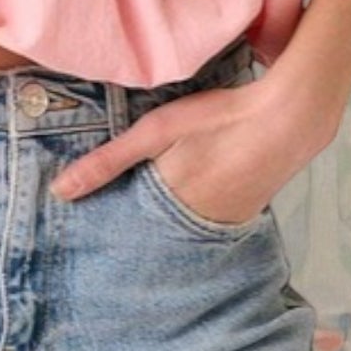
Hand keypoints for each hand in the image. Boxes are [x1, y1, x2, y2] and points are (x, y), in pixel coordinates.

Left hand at [49, 73, 317, 221]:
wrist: (290, 119)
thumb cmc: (218, 118)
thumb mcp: (156, 130)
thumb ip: (108, 161)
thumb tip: (60, 192)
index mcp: (167, 204)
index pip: (126, 228)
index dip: (108, 226)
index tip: (86, 233)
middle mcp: (195, 224)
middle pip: (154, 232)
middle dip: (135, 230)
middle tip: (109, 231)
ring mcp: (223, 224)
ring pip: (181, 229)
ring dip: (166, 223)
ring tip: (145, 215)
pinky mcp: (244, 216)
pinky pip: (207, 224)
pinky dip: (193, 215)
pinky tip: (189, 200)